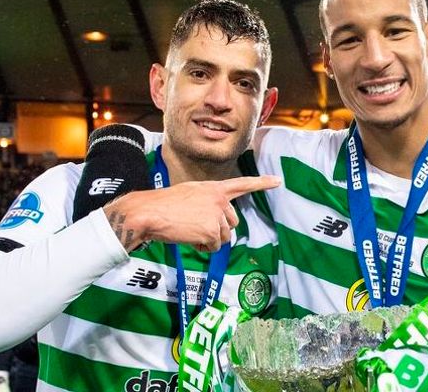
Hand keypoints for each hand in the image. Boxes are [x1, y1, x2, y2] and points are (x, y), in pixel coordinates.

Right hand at [103, 175, 280, 251]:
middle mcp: (220, 200)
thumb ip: (208, 202)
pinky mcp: (212, 231)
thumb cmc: (164, 204)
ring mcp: (217, 216)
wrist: (150, 212)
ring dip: (209, 239)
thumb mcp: (190, 194)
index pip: (242, 184)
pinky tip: (189, 238)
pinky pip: (214, 247)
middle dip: (218, 229)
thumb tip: (217, 223)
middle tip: (196, 226)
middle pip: (232, 222)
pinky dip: (203, 247)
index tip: (277, 181)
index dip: (262, 183)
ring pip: (224, 237)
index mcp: (214, 188)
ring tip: (189, 230)